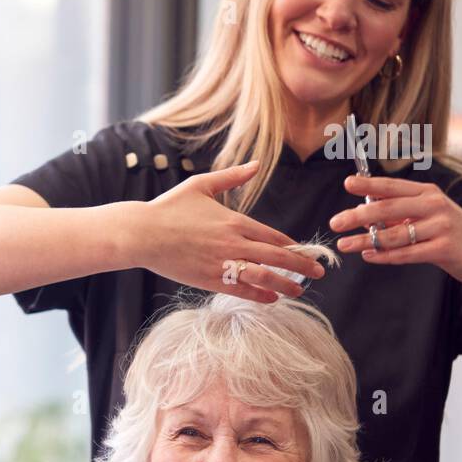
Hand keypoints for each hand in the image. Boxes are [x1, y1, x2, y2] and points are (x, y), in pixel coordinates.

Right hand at [131, 161, 326, 301]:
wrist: (142, 233)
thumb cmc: (168, 208)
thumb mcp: (201, 185)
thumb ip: (232, 177)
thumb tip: (256, 164)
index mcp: (235, 220)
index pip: (274, 236)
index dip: (294, 246)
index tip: (306, 252)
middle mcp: (234, 242)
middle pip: (278, 257)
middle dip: (302, 266)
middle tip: (318, 272)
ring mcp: (222, 263)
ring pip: (264, 276)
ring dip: (286, 284)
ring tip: (300, 290)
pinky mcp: (209, 279)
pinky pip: (241, 289)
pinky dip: (260, 294)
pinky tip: (272, 298)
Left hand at [330, 175, 461, 293]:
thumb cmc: (454, 234)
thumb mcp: (430, 217)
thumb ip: (401, 215)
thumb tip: (365, 217)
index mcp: (429, 193)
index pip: (393, 187)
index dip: (369, 184)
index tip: (347, 183)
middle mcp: (435, 205)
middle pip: (388, 209)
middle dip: (358, 216)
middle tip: (335, 222)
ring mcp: (441, 227)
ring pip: (393, 235)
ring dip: (365, 241)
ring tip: (344, 244)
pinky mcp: (443, 249)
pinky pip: (406, 253)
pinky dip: (384, 255)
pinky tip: (369, 256)